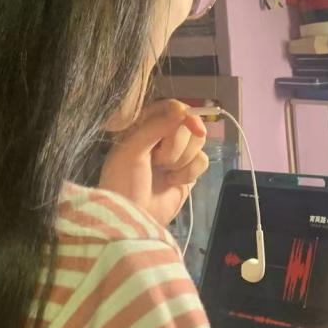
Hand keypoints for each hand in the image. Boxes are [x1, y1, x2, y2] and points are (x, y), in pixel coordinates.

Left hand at [99, 99, 208, 226]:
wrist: (133, 220)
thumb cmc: (124, 183)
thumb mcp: (132, 151)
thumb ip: (156, 126)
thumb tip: (183, 110)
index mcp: (143, 125)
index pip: (171, 107)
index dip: (183, 114)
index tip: (191, 126)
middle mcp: (161, 136)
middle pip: (188, 124)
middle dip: (176, 146)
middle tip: (158, 161)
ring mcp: (176, 154)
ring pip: (198, 142)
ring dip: (182, 159)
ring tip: (164, 172)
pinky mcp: (188, 171)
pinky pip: (203, 160)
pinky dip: (189, 172)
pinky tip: (173, 182)